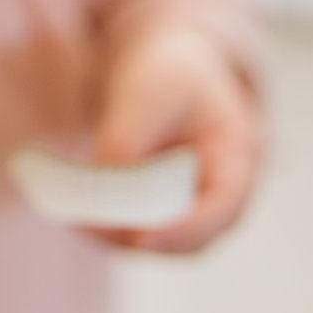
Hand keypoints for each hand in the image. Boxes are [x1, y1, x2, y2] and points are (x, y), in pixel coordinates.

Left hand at [87, 26, 259, 251]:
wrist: (171, 70)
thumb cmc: (167, 77)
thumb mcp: (145, 95)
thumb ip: (124, 141)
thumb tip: (99, 193)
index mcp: (237, 155)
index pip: (223, 206)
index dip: (185, 229)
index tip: (140, 238)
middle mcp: (225, 191)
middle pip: (192, 239)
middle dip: (140, 238)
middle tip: (88, 227)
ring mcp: (198, 206)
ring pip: (163, 242)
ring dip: (118, 238)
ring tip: (75, 220)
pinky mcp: (168, 211)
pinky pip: (141, 231)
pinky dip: (110, 228)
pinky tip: (76, 215)